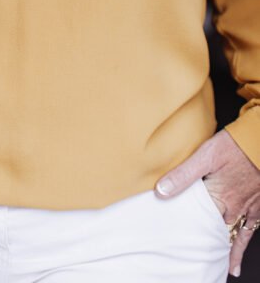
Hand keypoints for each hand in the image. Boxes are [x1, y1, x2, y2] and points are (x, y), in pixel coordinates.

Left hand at [155, 129, 259, 277]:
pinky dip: (241, 246)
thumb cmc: (236, 145)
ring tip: (216, 265)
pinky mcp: (258, 208)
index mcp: (218, 197)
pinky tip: (236, 261)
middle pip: (213, 228)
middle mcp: (233, 208)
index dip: (184, 226)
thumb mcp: (205, 154)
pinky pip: (249, 232)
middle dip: (203, 239)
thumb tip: (161, 190)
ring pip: (232, 235)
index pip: (196, 218)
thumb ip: (184, 174)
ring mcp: (247, 209)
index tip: (173, 236)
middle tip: (190, 253)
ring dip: (223, 249)